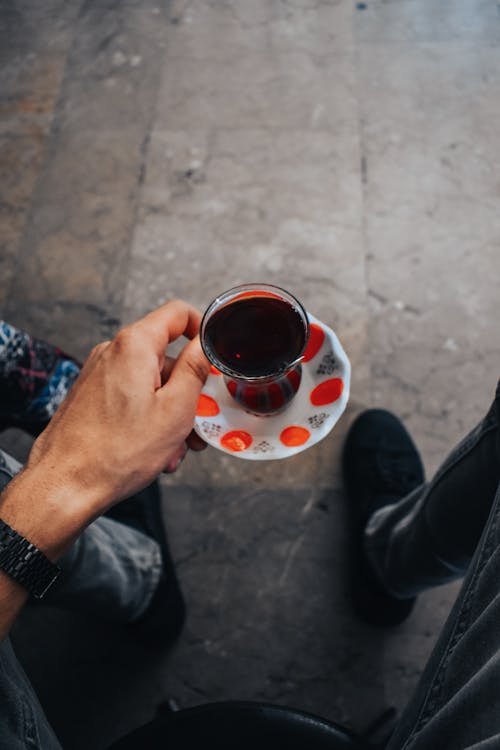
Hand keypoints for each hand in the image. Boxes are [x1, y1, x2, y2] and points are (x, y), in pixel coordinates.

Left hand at [27, 300, 209, 515]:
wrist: (65, 485)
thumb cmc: (116, 452)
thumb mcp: (175, 409)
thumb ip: (195, 370)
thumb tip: (207, 345)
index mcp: (134, 346)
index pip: (178, 314)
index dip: (204, 329)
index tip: (217, 355)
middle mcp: (112, 352)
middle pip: (166, 357)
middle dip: (189, 391)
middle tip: (201, 424)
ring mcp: (99, 374)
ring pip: (150, 383)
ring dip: (170, 412)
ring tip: (175, 449)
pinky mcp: (92, 396)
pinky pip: (131, 397)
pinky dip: (149, 418)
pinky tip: (155, 452)